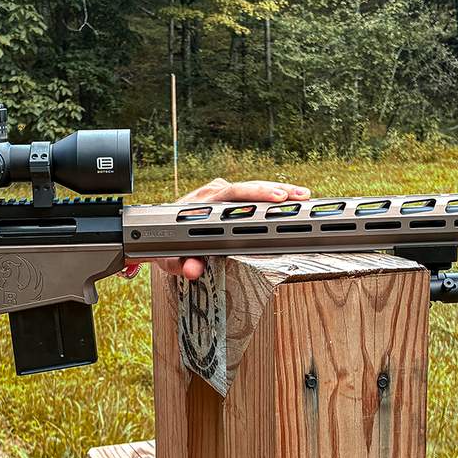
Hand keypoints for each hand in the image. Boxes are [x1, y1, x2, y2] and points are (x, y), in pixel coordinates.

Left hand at [124, 178, 312, 281]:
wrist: (155, 235)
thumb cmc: (165, 246)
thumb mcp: (170, 260)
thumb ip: (182, 265)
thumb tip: (194, 269)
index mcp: (199, 205)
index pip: (230, 195)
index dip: (254, 195)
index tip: (273, 200)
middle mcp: (210, 195)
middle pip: (246, 188)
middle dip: (274, 191)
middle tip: (297, 197)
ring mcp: (218, 193)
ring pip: (251, 188)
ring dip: (278, 191)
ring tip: (303, 197)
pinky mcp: (226, 197)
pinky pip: (250, 194)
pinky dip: (271, 196)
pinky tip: (290, 201)